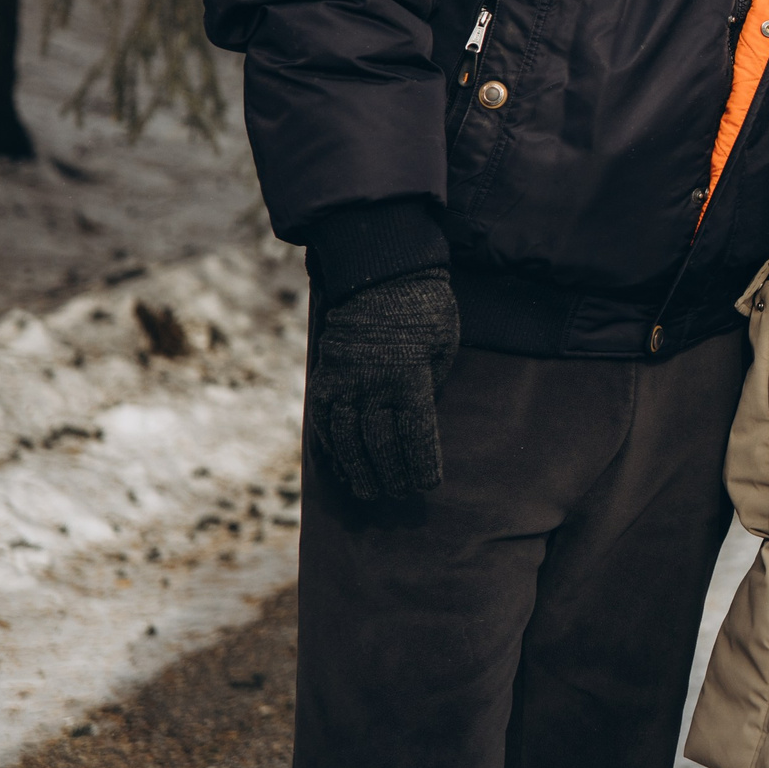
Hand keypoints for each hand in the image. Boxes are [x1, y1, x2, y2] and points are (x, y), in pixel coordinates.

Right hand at [310, 268, 458, 500]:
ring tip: (371, 491)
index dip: (421, 464)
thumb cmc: (427, 309)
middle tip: (401, 494)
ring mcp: (344, 382)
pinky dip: (331, 448)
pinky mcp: (325, 378)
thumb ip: (431, 385)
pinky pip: (324, 422)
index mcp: (409, 376)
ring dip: (360, 469)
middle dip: (392, 473)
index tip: (428, 486)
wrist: (379, 273)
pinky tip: (341, 466)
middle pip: (380, 442)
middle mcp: (372, 383)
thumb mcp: (444, 346)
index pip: (415, 433)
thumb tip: (417, 422)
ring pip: (348, 439)